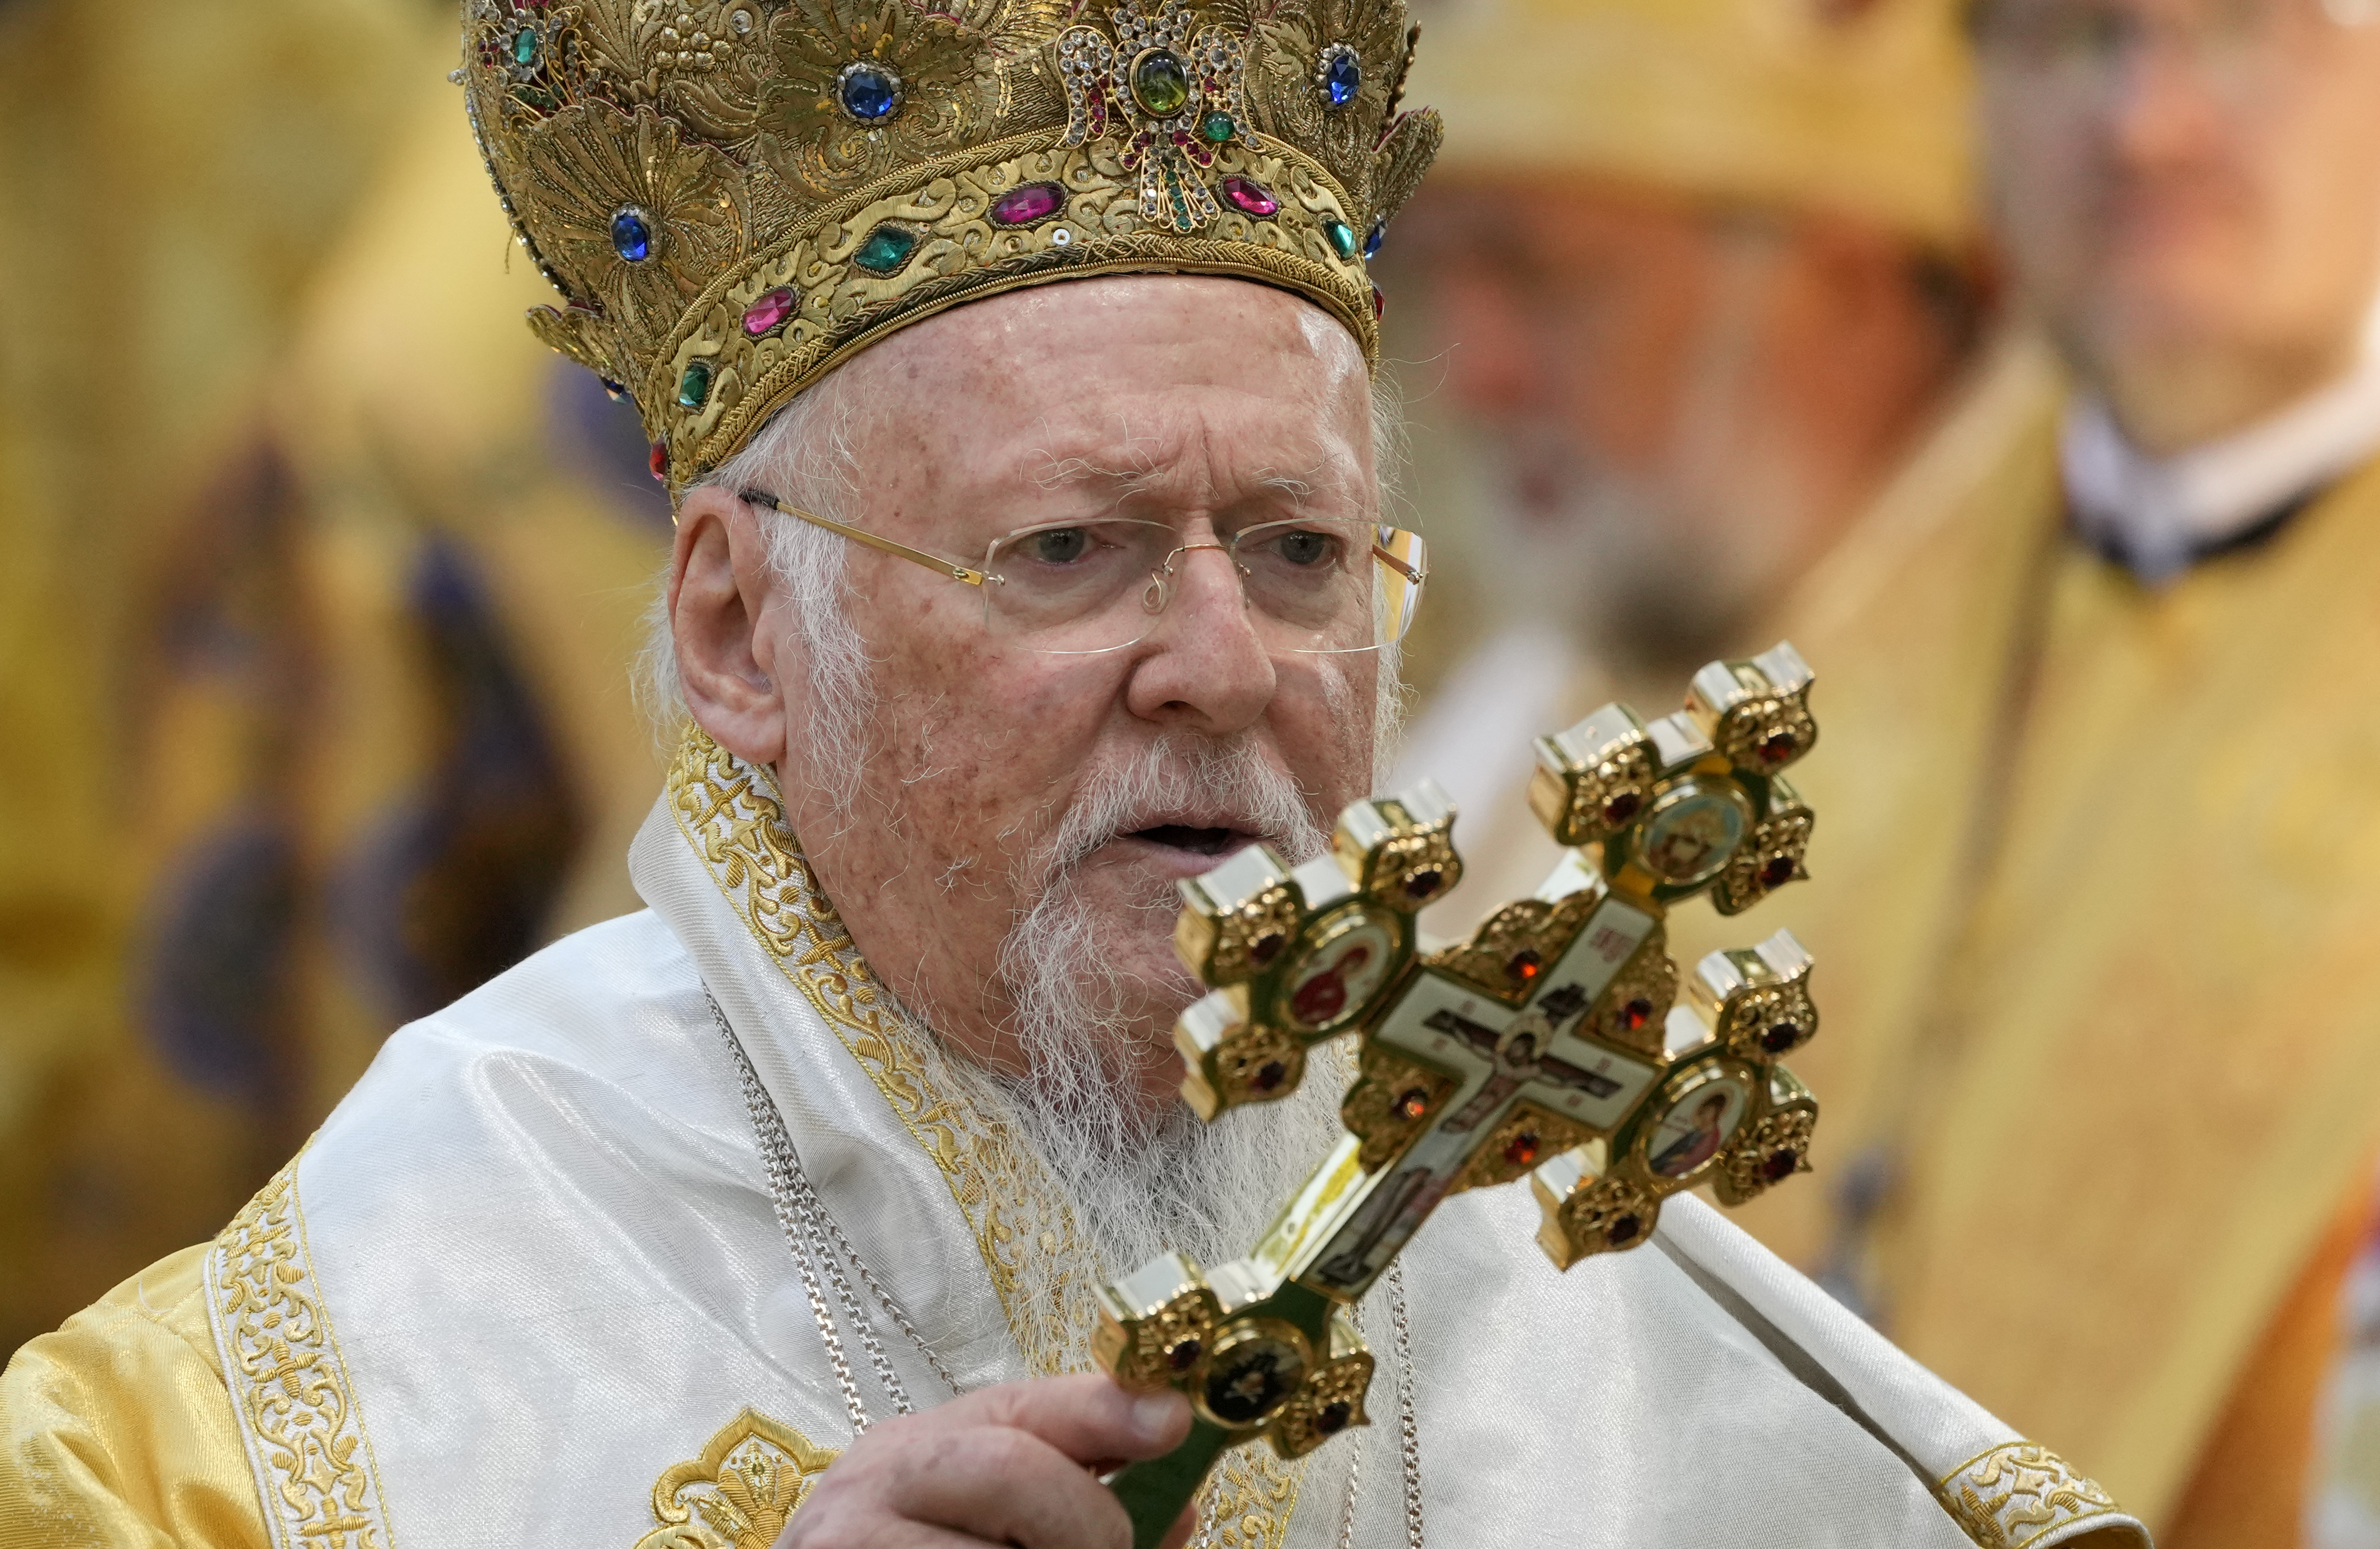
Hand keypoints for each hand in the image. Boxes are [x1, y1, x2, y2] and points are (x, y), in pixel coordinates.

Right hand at [775, 1374, 1196, 1548]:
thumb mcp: (987, 1521)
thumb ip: (1077, 1506)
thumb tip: (1182, 1509)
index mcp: (926, 1442)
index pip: (1026, 1405)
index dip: (1106, 1409)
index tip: (1173, 1420)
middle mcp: (880, 1475)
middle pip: (1011, 1467)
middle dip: (1084, 1522)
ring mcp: (848, 1536)